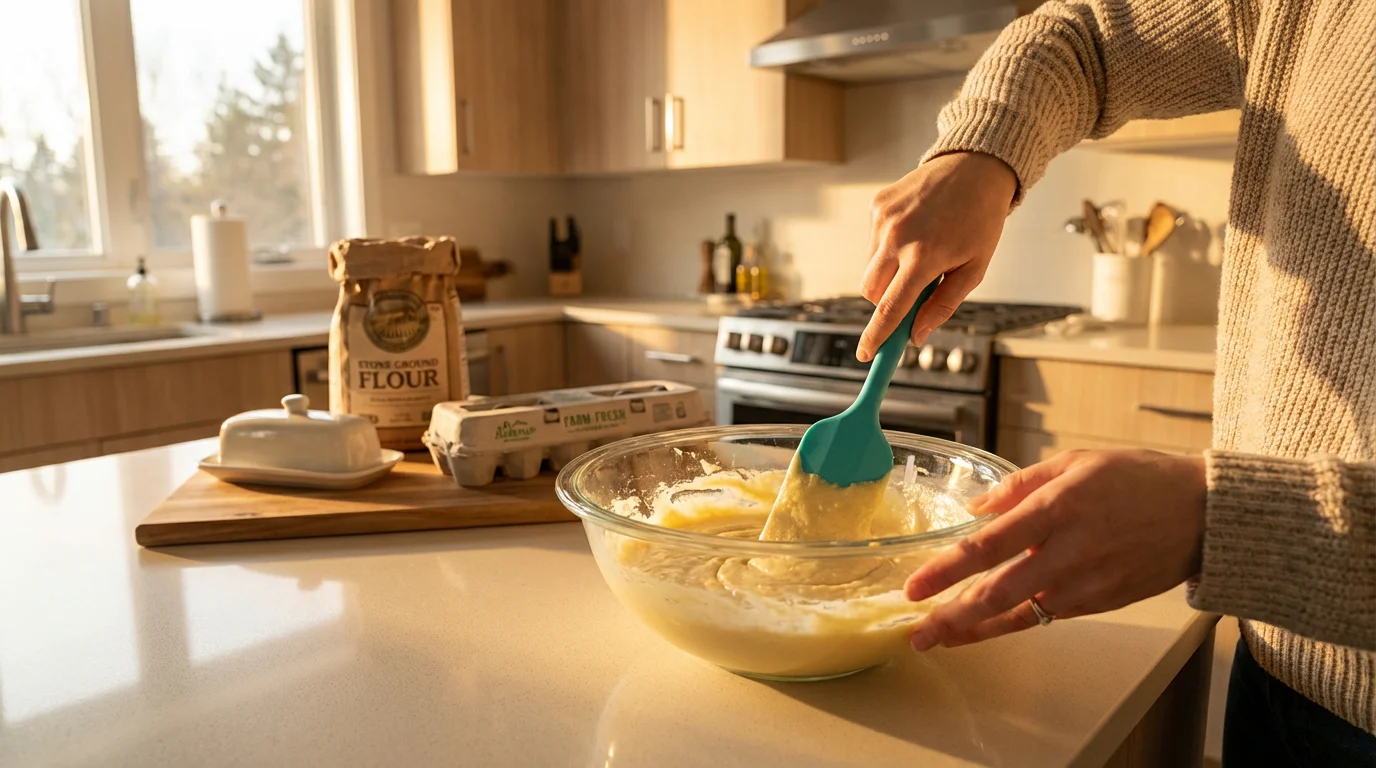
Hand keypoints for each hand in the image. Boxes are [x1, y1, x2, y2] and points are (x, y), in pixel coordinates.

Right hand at [857, 151, 1016, 361]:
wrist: (975, 167)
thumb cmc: (980, 219)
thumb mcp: (974, 268)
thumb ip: (944, 305)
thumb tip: (916, 335)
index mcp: (924, 257)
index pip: (890, 308)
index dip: (876, 336)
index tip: (867, 354)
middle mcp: (897, 237)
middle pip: (872, 292)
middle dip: (887, 301)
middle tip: (913, 293)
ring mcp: (883, 219)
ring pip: (871, 268)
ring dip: (889, 272)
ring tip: (922, 250)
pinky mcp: (877, 206)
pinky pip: (873, 243)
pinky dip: (889, 247)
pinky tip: (915, 229)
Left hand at [905, 449, 1206, 650]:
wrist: (1202, 514)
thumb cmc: (1136, 479)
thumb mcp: (1074, 461)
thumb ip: (1019, 485)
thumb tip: (976, 508)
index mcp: (1058, 507)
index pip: (990, 545)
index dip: (948, 570)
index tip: (915, 586)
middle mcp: (1069, 550)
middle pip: (999, 593)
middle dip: (952, 616)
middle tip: (917, 630)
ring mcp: (1087, 582)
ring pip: (1020, 615)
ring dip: (975, 630)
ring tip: (937, 638)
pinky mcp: (1100, 602)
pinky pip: (1046, 617)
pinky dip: (1011, 624)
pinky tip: (982, 628)